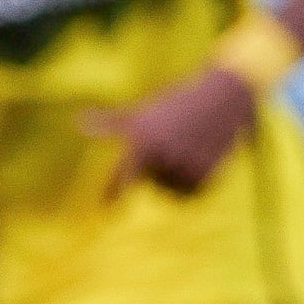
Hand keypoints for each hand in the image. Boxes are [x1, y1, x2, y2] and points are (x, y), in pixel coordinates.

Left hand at [88, 64, 256, 194]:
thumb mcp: (143, 111)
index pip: (125, 172)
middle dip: (159, 168)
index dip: (114, 191)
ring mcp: (185, 166)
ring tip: (188, 148)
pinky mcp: (205, 176)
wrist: (223, 97)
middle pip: (151, 183)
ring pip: (170, 192)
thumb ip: (111, 123)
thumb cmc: (176, 103)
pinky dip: (193, 182)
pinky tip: (200, 158)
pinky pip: (190, 195)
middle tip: (174, 141)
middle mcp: (163, 155)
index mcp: (143, 139)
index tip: (103, 207)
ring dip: (176, 177)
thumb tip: (79, 121)